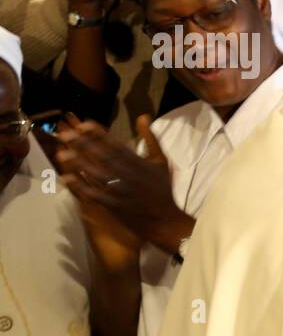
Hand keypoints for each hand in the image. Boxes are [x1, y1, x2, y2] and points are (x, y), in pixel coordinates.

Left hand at [56, 115, 189, 250]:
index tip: (84, 124)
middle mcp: (129, 175)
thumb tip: (142, 116)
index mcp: (140, 163)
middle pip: (104, 157)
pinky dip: (81, 186)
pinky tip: (67, 178)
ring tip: (62, 153)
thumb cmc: (163, 189)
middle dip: (84, 145)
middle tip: (66, 134)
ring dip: (79, 164)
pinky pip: (95, 194)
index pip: (117, 145)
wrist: (166, 219)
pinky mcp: (115, 206)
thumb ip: (150, 138)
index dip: (100, 134)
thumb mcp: (161, 161)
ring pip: (98, 174)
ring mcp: (121, 191)